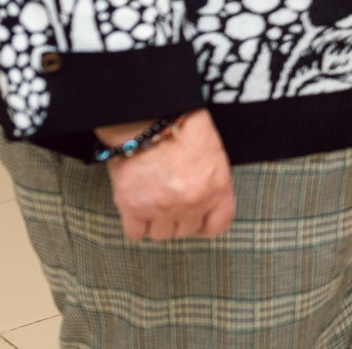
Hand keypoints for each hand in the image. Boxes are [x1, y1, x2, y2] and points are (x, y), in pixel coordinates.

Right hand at [100, 109, 234, 240]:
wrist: (150, 116)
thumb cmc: (184, 127)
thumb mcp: (213, 155)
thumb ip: (211, 184)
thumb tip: (203, 203)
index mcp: (217, 188)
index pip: (217, 225)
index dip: (206, 224)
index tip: (198, 219)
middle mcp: (192, 203)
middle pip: (186, 231)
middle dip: (180, 219)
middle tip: (171, 201)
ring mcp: (162, 208)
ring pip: (161, 235)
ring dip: (157, 222)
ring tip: (153, 202)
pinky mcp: (133, 207)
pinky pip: (136, 233)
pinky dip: (136, 224)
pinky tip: (137, 207)